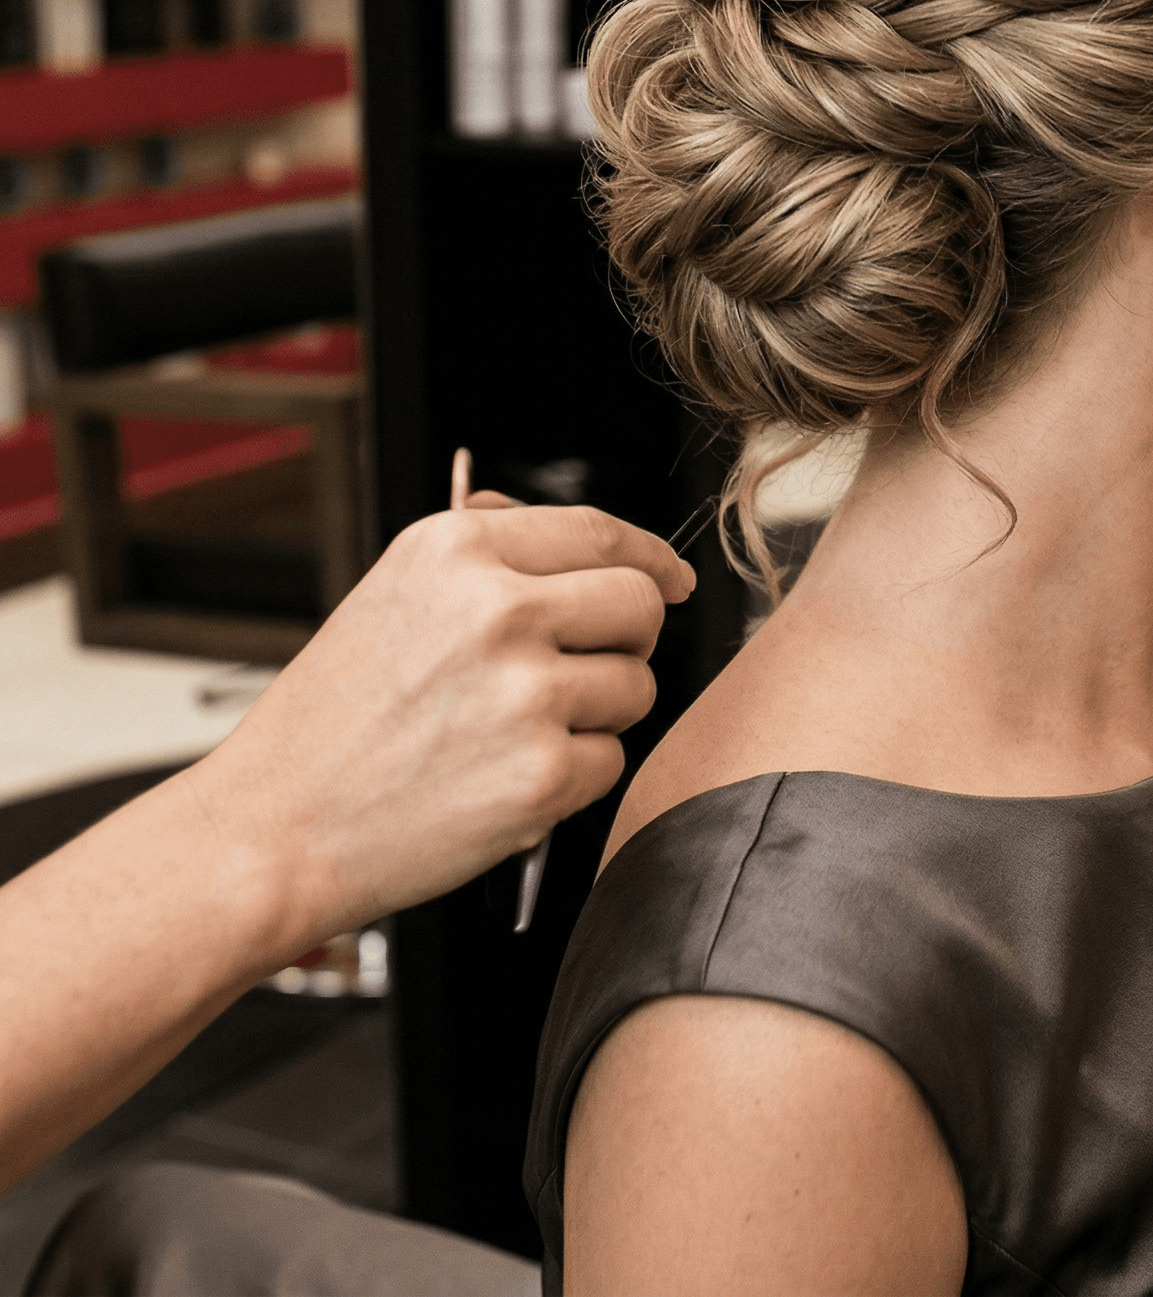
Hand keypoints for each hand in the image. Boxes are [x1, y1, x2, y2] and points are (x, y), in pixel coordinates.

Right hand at [179, 501, 691, 956]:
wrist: (269, 832)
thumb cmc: (328, 722)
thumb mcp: (392, 594)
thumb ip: (487, 554)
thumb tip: (578, 539)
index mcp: (459, 550)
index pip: (601, 532)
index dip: (651, 557)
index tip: (671, 579)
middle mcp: (499, 609)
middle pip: (639, 604)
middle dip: (630, 638)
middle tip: (590, 667)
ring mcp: (526, 692)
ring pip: (635, 687)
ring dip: (597, 714)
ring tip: (514, 734)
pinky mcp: (542, 774)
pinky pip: (611, 761)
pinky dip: (573, 778)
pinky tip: (504, 780)